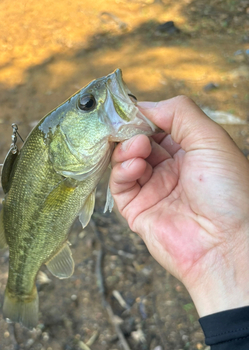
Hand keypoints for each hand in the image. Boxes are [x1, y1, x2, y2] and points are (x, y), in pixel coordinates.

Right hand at [110, 96, 248, 316]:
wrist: (225, 244)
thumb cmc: (228, 192)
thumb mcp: (211, 139)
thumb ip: (179, 113)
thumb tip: (145, 105)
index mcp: (192, 152)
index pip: (159, 126)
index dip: (145, 116)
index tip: (131, 108)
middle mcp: (172, 170)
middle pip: (139, 142)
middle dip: (131, 131)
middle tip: (129, 128)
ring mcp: (154, 190)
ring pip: (126, 161)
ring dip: (127, 149)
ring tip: (137, 147)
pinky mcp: (137, 211)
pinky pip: (121, 186)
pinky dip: (122, 172)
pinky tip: (133, 166)